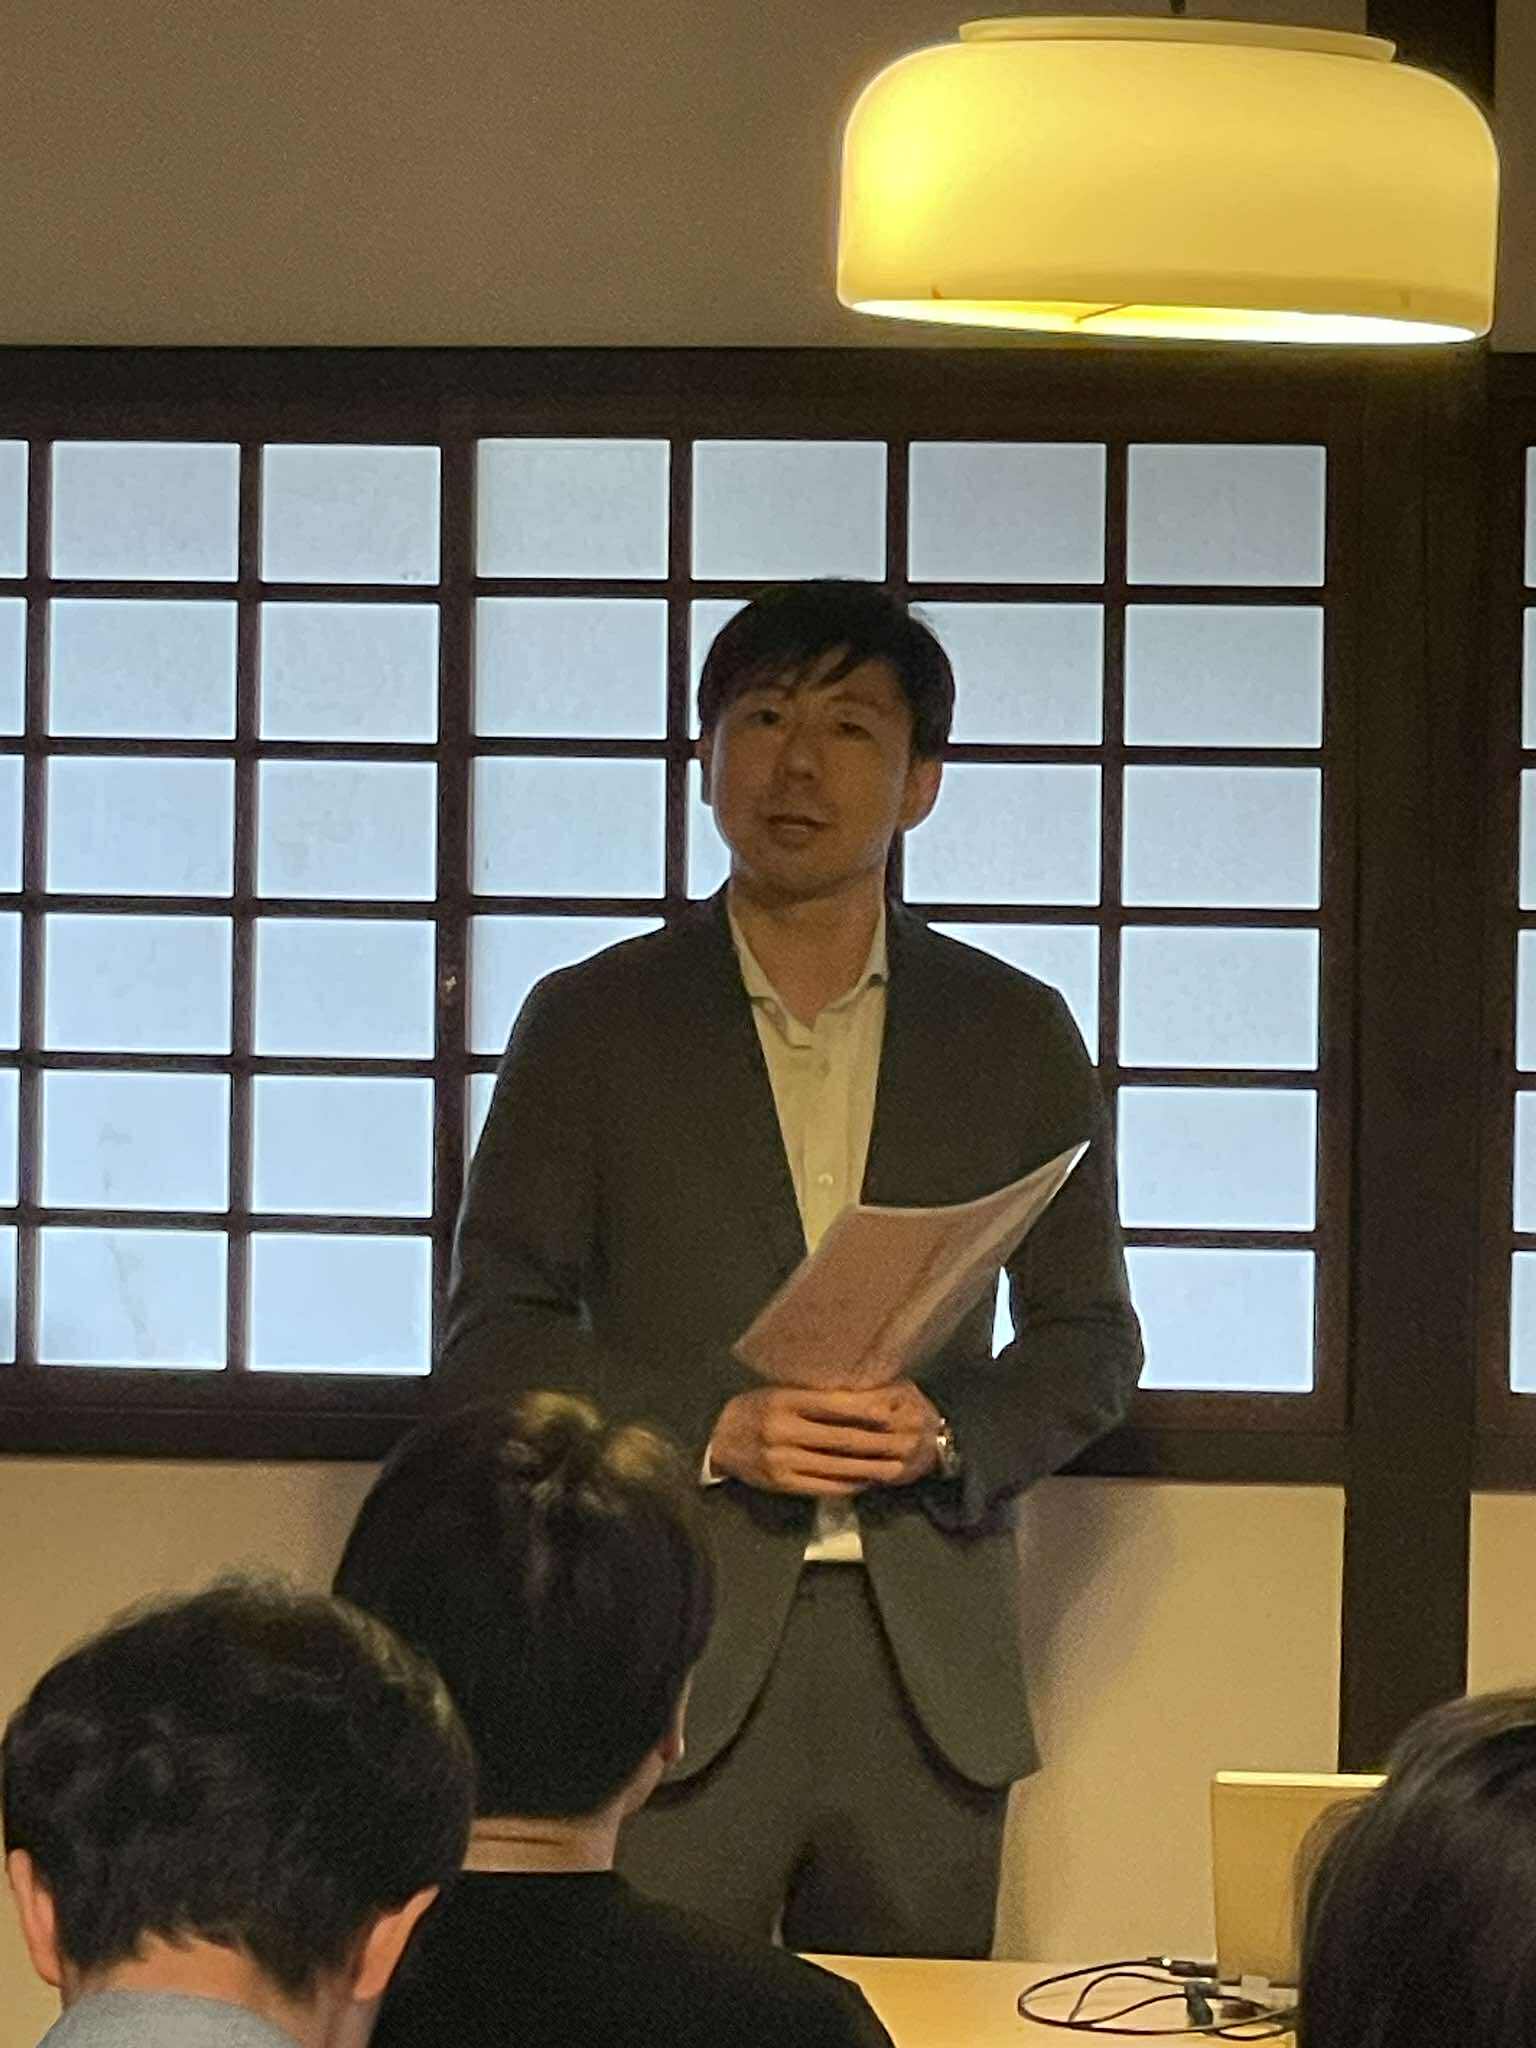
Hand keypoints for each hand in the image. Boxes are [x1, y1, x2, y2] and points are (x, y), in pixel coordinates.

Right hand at [708, 1381, 942, 1495]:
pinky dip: (849, 1484)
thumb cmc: (758, 1408)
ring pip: (835, 1466)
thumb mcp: (781, 1393)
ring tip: (893, 1467)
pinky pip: (823, 1486)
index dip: (865, 1410)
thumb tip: (862, 1398)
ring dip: (868, 1468)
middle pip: (840, 1439)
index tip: (891, 1412)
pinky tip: (866, 1481)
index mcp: (784, 1401)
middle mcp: (782, 1430)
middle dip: (876, 1443)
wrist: (720, 1439)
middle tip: (903, 1444)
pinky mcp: (781, 1483)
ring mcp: (781, 1460)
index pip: (832, 1405)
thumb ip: (814, 1397)